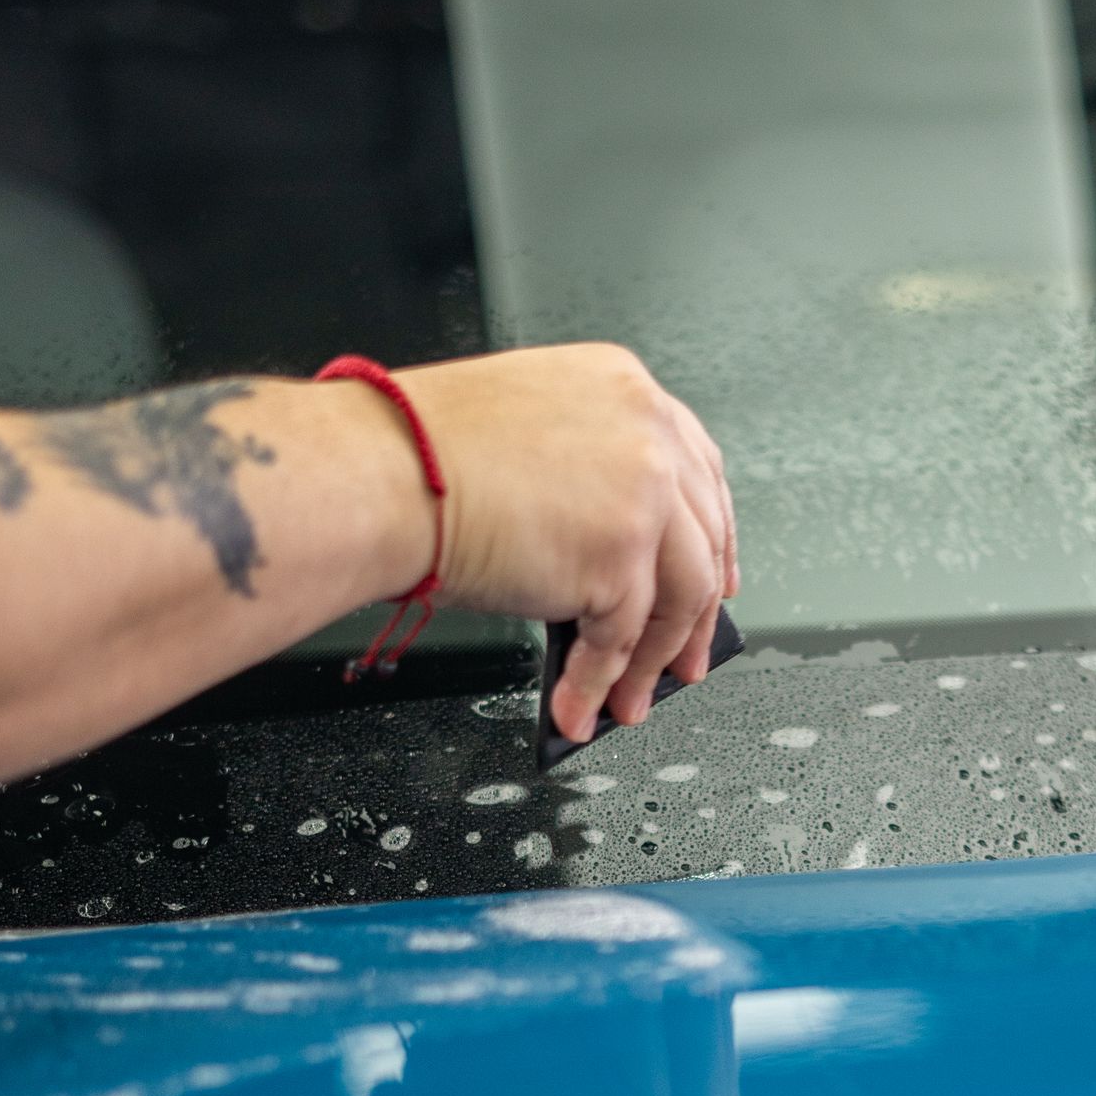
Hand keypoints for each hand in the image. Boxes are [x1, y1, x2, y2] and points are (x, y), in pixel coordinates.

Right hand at [389, 344, 738, 739]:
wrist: (380, 474)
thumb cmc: (420, 453)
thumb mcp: (529, 432)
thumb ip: (587, 474)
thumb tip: (609, 556)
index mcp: (624, 389)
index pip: (697, 471)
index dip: (712, 536)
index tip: (715, 575)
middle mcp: (646, 434)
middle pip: (701, 541)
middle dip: (694, 615)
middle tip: (684, 656)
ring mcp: (641, 495)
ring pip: (677, 599)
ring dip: (650, 663)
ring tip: (630, 701)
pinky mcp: (618, 557)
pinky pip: (621, 639)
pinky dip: (600, 684)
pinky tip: (581, 706)